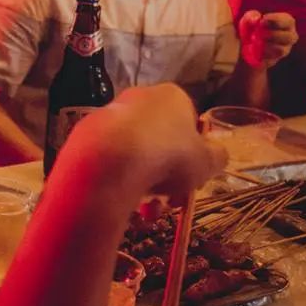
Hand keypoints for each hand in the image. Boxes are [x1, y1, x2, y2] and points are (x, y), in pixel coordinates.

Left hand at [76, 84, 225, 203]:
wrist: (110, 160)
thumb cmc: (169, 154)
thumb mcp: (207, 161)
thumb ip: (217, 157)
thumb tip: (217, 155)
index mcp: (172, 96)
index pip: (189, 121)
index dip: (195, 151)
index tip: (194, 176)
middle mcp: (139, 98)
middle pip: (161, 139)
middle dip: (169, 173)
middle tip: (173, 200)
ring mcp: (111, 114)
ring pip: (137, 153)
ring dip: (147, 183)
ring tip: (150, 210)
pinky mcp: (88, 133)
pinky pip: (112, 159)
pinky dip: (121, 179)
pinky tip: (126, 201)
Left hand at [238, 11, 297, 69]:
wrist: (245, 46)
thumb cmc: (252, 28)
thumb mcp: (248, 19)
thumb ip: (251, 17)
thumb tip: (256, 19)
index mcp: (286, 23)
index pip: (289, 21)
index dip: (276, 20)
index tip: (262, 20)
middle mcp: (289, 37)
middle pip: (289, 37)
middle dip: (272, 34)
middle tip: (258, 32)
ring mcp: (284, 50)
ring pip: (281, 50)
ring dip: (266, 45)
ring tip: (254, 39)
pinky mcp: (274, 60)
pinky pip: (270, 59)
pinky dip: (260, 53)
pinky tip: (253, 48)